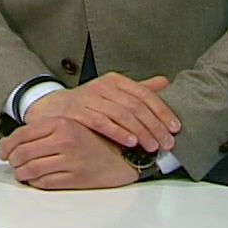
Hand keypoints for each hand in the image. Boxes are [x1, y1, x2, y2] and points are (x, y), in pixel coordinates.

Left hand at [0, 116, 137, 189]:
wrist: (122, 156)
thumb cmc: (94, 140)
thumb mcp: (68, 125)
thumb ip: (42, 130)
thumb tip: (11, 142)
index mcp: (60, 123)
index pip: (21, 135)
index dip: (6, 145)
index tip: (3, 151)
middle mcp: (64, 140)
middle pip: (22, 153)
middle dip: (12, 161)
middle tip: (12, 163)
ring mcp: (70, 160)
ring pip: (30, 170)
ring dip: (21, 174)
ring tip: (22, 172)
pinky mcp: (75, 178)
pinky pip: (44, 183)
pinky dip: (35, 183)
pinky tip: (36, 179)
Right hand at [24, 73, 179, 151]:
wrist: (52, 108)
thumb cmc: (88, 103)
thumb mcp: (114, 93)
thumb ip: (139, 90)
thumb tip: (166, 84)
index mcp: (115, 81)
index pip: (145, 94)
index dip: (162, 111)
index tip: (175, 127)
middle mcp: (103, 87)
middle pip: (136, 106)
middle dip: (155, 126)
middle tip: (167, 142)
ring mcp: (89, 98)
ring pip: (122, 114)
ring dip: (140, 132)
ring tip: (152, 146)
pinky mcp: (77, 112)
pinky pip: (102, 122)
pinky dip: (118, 132)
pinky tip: (130, 143)